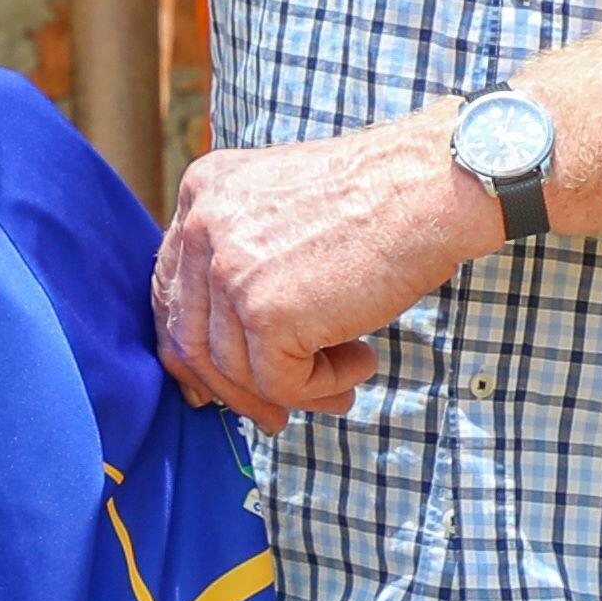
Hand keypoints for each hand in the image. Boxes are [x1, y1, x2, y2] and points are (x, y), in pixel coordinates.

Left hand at [155, 116, 496, 425]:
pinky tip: (361, 364)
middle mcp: (202, 227)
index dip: (189, 345)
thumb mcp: (286, 208)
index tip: (214, 383)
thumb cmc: (379, 199)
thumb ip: (246, 256)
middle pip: (191, 337)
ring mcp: (229, 271)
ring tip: (341, 385)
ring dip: (289, 391)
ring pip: (236, 370)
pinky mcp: (267, 313)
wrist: (430, 188)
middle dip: (232, 388)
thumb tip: (230, 345)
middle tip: (274, 413)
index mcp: (202, 193)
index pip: (171, 289)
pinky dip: (320, 389)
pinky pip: (280, 383)